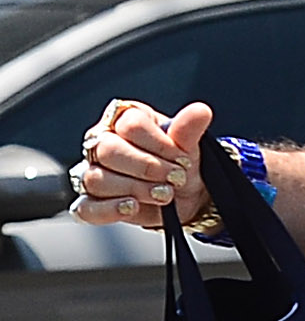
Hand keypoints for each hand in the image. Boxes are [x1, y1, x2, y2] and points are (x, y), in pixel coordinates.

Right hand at [70, 98, 215, 229]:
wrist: (184, 195)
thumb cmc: (179, 163)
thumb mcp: (188, 146)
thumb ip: (188, 129)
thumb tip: (201, 111)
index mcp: (122, 120)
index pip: (130, 125)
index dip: (159, 144)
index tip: (182, 159)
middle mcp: (100, 143)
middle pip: (108, 150)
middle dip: (147, 167)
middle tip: (175, 178)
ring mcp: (93, 172)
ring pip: (97, 178)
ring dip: (135, 189)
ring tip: (164, 195)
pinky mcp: (91, 203)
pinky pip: (87, 208)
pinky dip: (109, 209)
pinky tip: (132, 206)